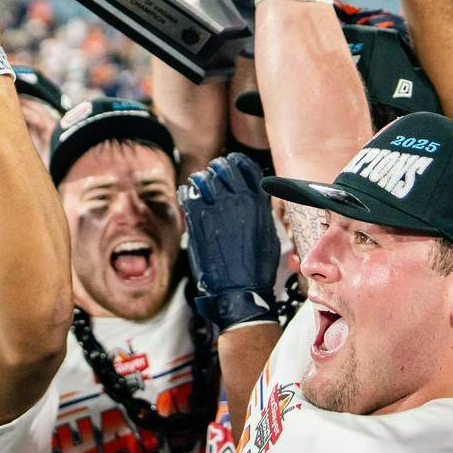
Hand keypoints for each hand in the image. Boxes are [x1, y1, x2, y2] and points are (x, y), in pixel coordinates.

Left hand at [182, 153, 280, 330]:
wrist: (239, 290)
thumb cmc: (256, 267)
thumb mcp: (268, 233)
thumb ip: (259, 210)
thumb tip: (253, 197)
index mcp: (257, 202)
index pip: (246, 167)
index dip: (237, 162)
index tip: (232, 163)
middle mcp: (237, 200)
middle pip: (224, 167)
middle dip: (217, 167)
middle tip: (212, 172)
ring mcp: (215, 209)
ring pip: (203, 178)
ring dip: (199, 178)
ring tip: (198, 183)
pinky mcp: (196, 221)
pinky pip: (186, 195)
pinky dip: (185, 192)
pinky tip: (186, 195)